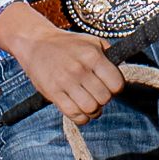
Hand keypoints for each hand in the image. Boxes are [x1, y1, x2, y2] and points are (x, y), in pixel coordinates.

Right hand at [0, 5, 124, 125]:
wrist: (35, 43)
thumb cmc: (68, 44)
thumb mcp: (92, 42)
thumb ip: (109, 56)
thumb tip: (123, 73)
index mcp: (92, 55)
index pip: (116, 84)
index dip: (116, 88)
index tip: (110, 86)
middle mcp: (79, 69)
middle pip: (104, 98)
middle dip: (104, 99)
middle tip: (97, 93)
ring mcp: (65, 82)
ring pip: (91, 108)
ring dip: (93, 110)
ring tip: (90, 104)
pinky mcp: (53, 93)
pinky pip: (74, 115)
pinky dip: (81, 117)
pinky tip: (81, 110)